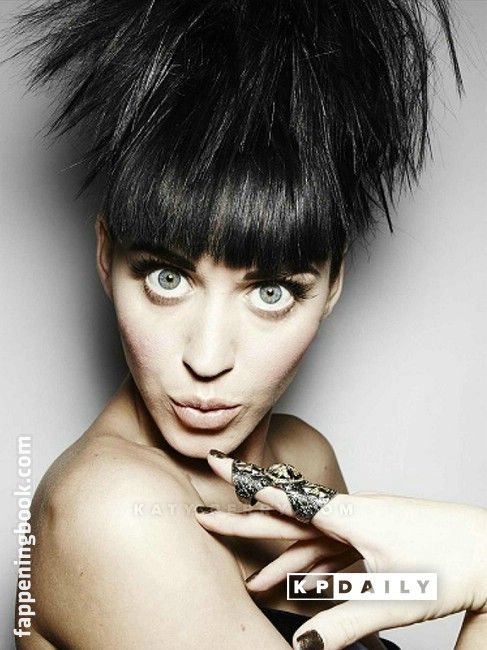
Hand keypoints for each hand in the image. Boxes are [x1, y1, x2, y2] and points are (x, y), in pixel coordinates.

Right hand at [194, 451, 486, 649]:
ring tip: (253, 582)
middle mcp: (350, 515)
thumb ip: (341, 623)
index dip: (247, 485)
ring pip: (310, 541)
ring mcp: (363, 525)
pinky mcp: (374, 537)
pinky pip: (333, 551)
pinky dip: (312, 568)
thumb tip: (302, 644)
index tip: (219, 462)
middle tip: (207, 513)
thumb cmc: (449, 564)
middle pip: (287, 519)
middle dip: (245, 520)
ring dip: (281, 560)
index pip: (286, 498)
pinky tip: (298, 585)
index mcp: (350, 517)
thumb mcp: (392, 599)